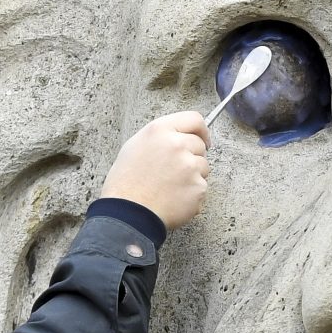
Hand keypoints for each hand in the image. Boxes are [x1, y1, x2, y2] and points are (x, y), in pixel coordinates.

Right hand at [99, 111, 211, 229]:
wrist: (128, 213)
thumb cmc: (126, 183)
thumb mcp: (135, 146)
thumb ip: (161, 137)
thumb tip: (182, 135)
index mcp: (160, 131)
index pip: (194, 119)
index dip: (201, 130)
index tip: (204, 140)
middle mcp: (177, 144)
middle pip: (200, 145)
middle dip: (192, 156)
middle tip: (173, 172)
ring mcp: (190, 166)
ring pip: (204, 167)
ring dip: (193, 175)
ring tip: (170, 186)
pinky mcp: (198, 187)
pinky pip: (202, 187)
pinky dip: (192, 193)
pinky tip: (174, 198)